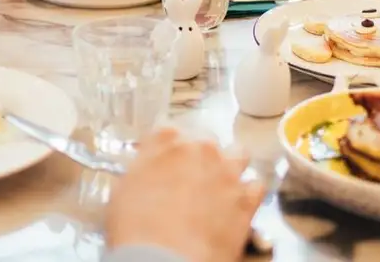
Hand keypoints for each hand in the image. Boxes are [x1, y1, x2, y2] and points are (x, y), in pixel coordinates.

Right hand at [106, 129, 264, 261]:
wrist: (163, 257)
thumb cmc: (134, 226)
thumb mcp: (123, 189)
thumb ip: (141, 171)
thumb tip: (146, 176)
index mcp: (166, 139)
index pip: (168, 129)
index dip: (166, 147)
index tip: (164, 159)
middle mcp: (200, 147)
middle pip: (206, 139)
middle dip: (200, 155)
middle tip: (190, 177)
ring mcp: (227, 171)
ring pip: (238, 154)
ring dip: (230, 166)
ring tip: (221, 185)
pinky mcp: (246, 199)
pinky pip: (256, 186)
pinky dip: (248, 193)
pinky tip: (237, 205)